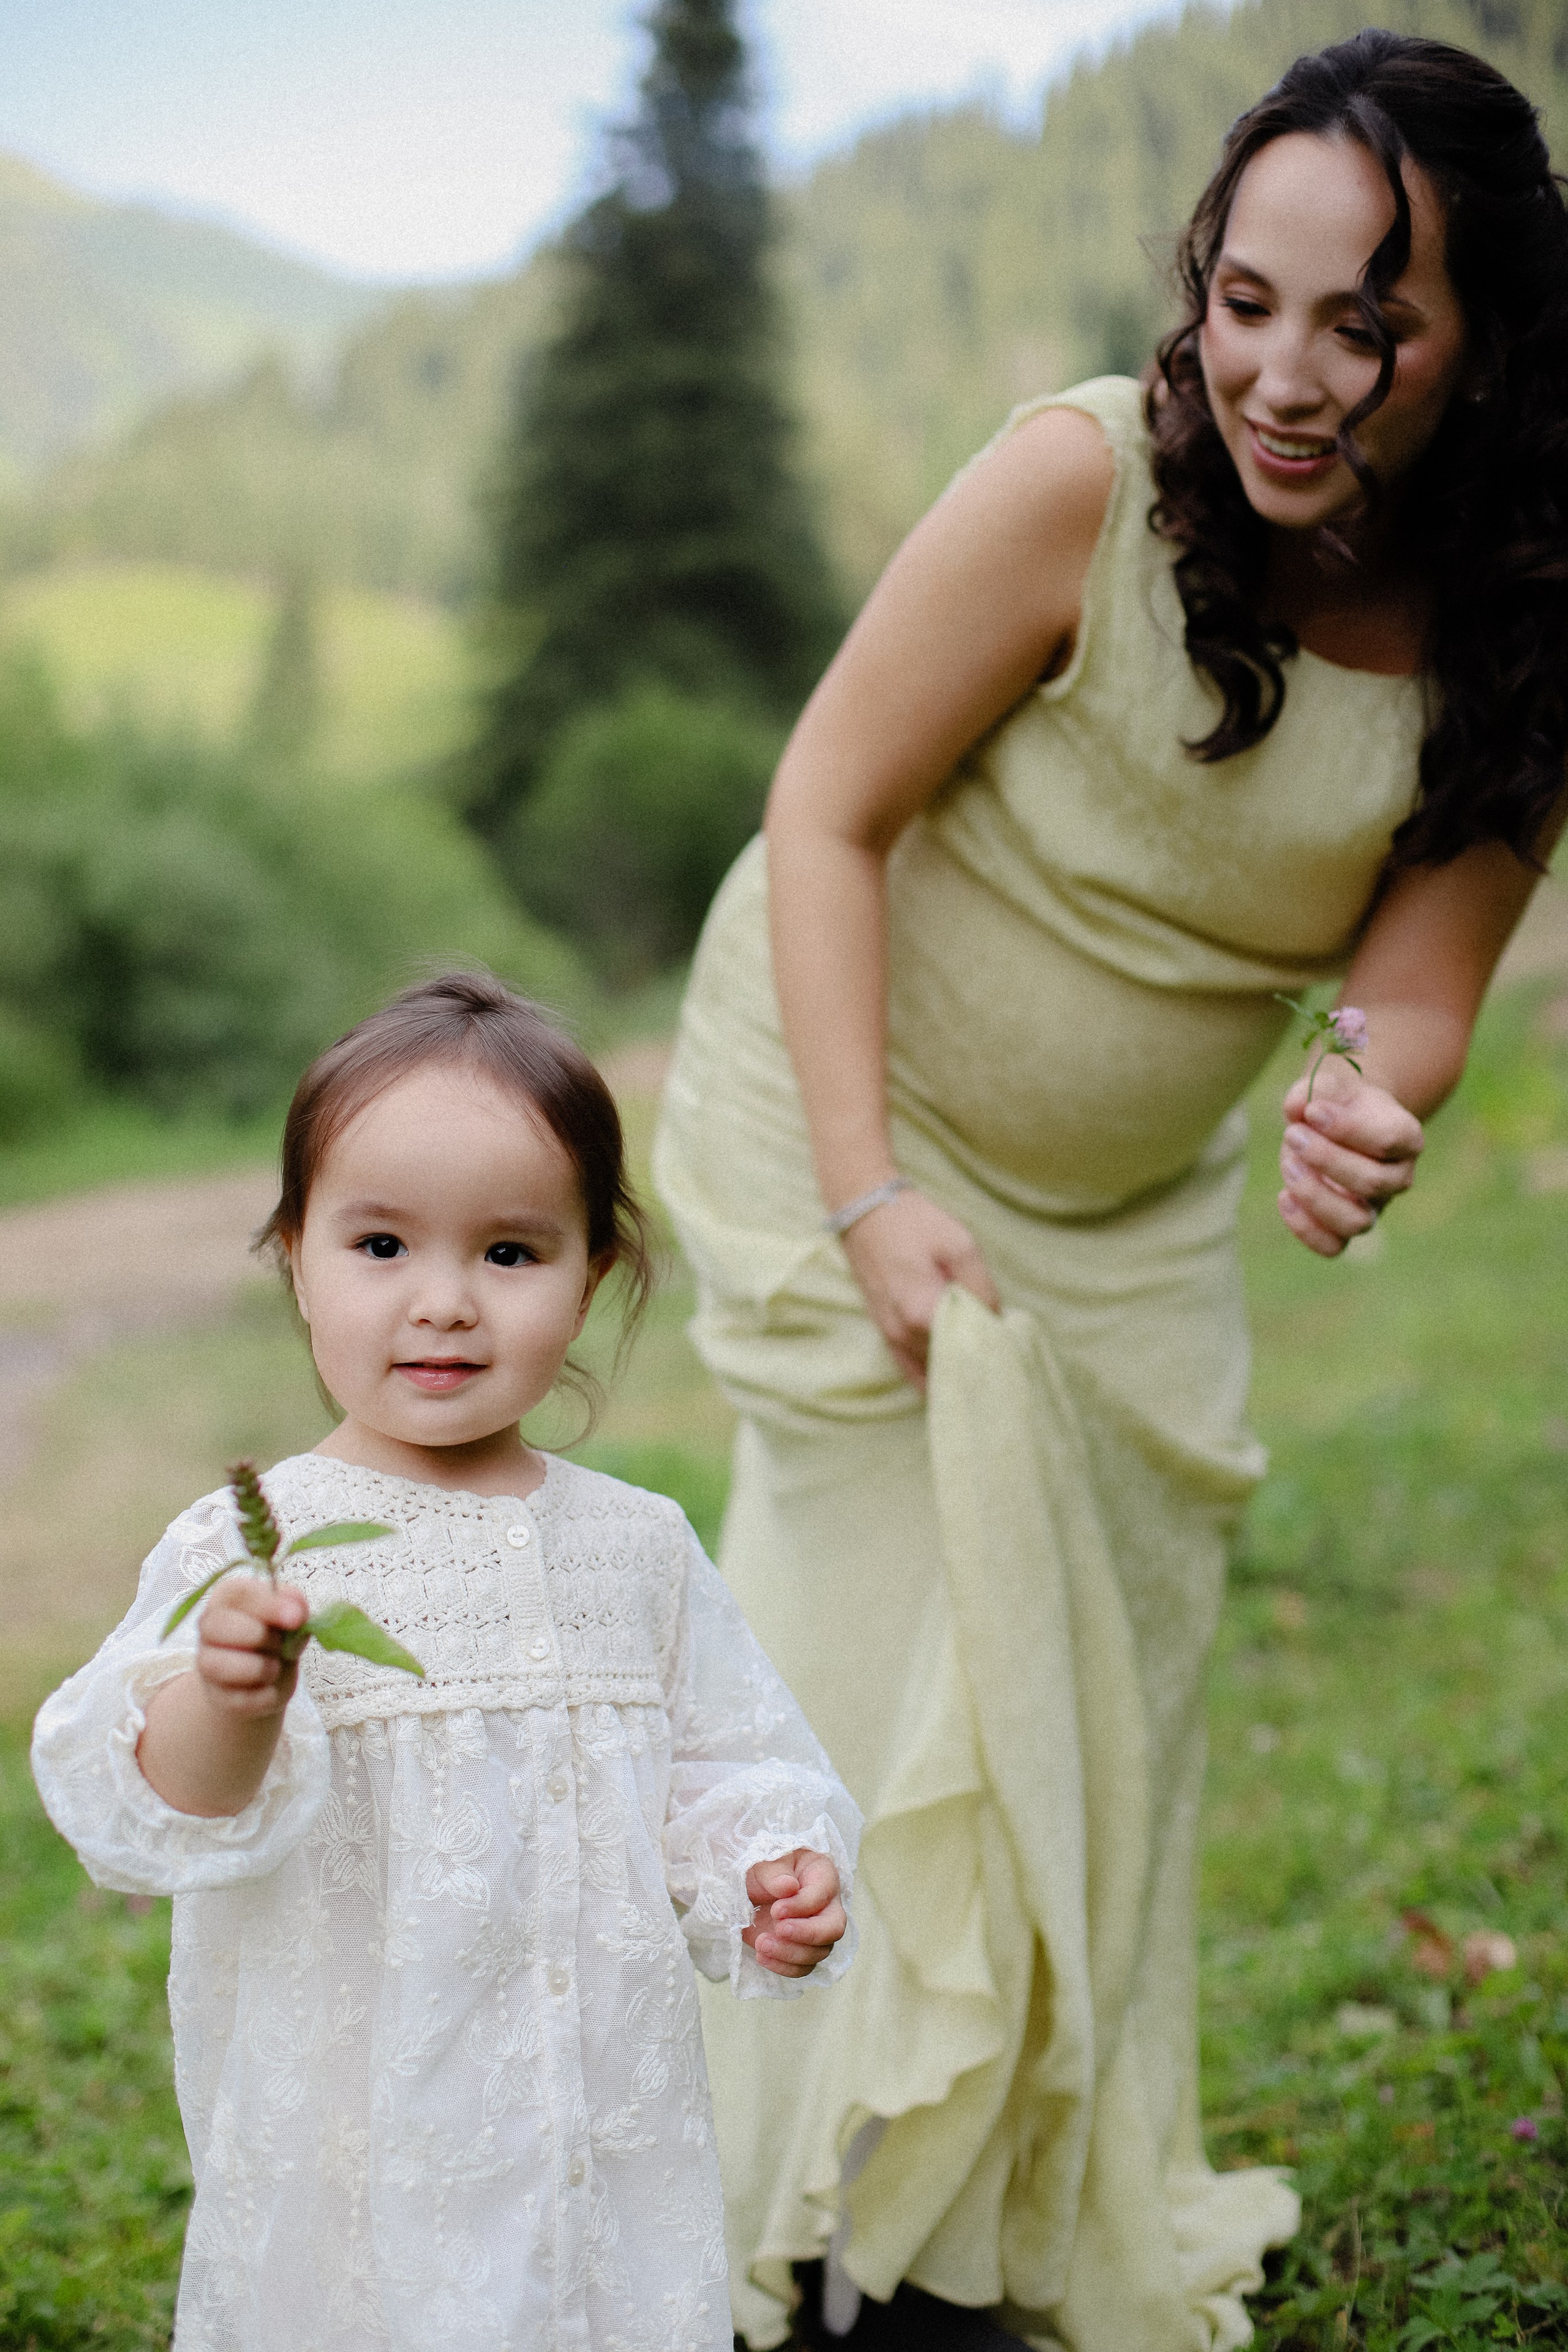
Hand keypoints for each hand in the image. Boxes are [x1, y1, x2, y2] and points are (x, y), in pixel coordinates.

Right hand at [195, 1573, 309, 1720]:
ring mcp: (206, 1661)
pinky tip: (270, 1689)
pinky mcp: (215, 1694)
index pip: (238, 1593)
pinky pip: (236, 1698)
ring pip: (218, 1664)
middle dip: (260, 1637)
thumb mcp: (291, 1616)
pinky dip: (262, 1696)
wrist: (268, 1677)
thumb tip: (297, 1611)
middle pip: (219, 1625)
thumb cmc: (278, 1636)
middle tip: (279, 1644)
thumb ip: (296, 1607)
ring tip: (274, 1667)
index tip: (296, 1619)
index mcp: (228, 1596)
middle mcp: (208, 1625)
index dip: (269, 1606)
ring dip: (260, 1668)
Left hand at [742, 1848, 846, 1978]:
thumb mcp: (765, 1862)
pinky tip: (762, 1956)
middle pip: (834, 1928)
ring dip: (790, 1953)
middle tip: (779, 1929)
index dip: (802, 1906)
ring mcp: (816, 1931)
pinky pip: (803, 1967)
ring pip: (819, 1952)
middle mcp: (827, 1906)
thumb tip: (788, 1887)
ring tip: (762, 1943)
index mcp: (822, 1876)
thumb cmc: (763, 1867)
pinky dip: (783, 1966)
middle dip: (807, 1934)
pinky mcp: (801, 1950)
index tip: (776, 1909)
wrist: (749, 1888)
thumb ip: (775, 1873)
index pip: (823, 1895)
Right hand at [838, 1186, 999, 1387]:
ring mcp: (890, 1336)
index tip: (1012, 1340)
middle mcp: (903, 1334)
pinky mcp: (884, 1332)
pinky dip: (932, 1376)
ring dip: (955, 1368)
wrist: (864, 1210)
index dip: (994, 1345)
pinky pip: (910, 1370)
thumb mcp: (961, 1246)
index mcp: (922, 1313)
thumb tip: (996, 1322)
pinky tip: (952, 1379)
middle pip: (950, 1363)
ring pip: (931, 1371)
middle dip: (977, 1359)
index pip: (970, 1348)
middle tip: (1002, 1351)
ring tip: (981, 1360)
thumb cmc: (915, 1223)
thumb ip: (981, 1289)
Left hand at [1277, 1051, 1422, 1256]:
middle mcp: (1398, 1177)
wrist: (1335, 1120)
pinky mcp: (1345, 1226)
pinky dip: (1306, 1229)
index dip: (1348, 1128)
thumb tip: (1296, 1108)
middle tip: (1292, 1134)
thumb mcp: (1327, 1085)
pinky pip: (1333, 1246)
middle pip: (1374, 1183)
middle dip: (1326, 1159)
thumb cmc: (1335, 1102)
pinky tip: (1284, 1196)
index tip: (1312, 1111)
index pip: (1389, 1139)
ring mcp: (1374, 1207)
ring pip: (1356, 1223)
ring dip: (1316, 1196)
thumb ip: (1314, 1090)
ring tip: (1288, 1165)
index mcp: (1406, 1137)